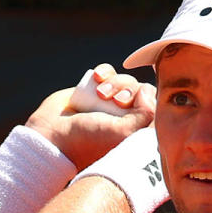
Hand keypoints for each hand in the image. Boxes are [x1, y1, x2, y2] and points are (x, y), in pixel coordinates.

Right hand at [25, 64, 156, 170]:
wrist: (54, 135)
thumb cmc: (90, 140)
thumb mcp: (124, 133)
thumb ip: (145, 114)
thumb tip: (147, 92)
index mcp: (139, 132)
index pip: (157, 108)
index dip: (147, 101)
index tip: (130, 108)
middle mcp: (128, 117)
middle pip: (142, 90)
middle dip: (129, 91)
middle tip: (116, 102)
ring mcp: (111, 103)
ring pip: (126, 80)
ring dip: (116, 82)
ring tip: (100, 94)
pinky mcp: (96, 90)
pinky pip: (109, 72)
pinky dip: (105, 72)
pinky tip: (96, 78)